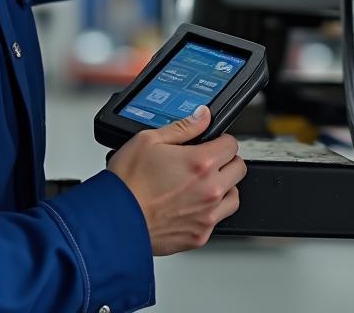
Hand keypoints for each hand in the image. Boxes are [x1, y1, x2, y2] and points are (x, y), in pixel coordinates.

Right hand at [107, 106, 245, 255]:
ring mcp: (207, 215)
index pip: (231, 145)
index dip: (221, 139)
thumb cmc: (128, 182)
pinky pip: (218, 220)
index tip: (212, 142)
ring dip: (224, 187)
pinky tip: (192, 204)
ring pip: (234, 196)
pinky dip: (210, 211)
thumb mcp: (149, 140)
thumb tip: (202, 116)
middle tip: (208, 160)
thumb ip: (182, 127)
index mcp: (200, 163)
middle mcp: (209, 190)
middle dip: (226, 160)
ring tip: (203, 183)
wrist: (115, 220)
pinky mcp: (199, 236)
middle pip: (239, 169)